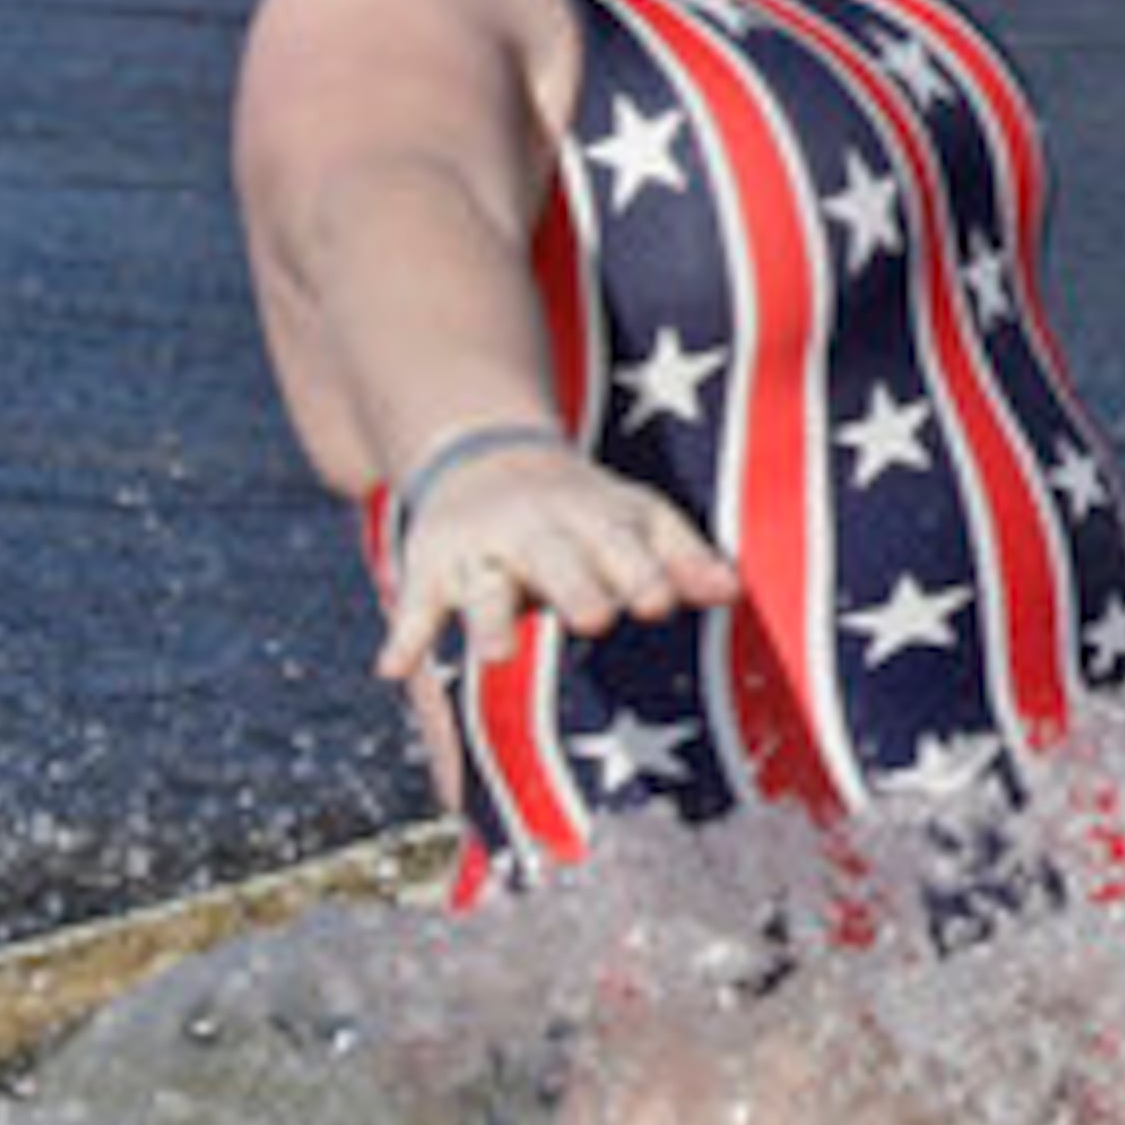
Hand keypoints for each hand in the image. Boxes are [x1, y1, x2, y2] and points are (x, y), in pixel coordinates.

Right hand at [380, 441, 738, 690]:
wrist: (486, 454)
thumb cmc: (584, 509)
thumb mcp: (636, 518)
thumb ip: (682, 557)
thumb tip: (733, 592)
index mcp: (593, 517)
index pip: (622, 544)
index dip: (642, 572)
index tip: (661, 602)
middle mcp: (535, 531)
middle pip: (556, 561)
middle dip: (574, 587)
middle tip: (595, 619)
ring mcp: (481, 551)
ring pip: (484, 586)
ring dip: (488, 620)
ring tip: (496, 656)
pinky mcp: (431, 569)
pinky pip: (414, 604)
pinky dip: (402, 635)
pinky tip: (392, 669)